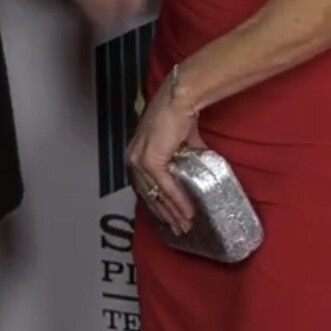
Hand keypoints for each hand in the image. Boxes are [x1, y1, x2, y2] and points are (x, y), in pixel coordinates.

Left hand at [126, 72, 203, 234]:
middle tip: (179, 229)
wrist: (179, 100)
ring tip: (186, 226)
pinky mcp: (150, 161)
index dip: (158, 203)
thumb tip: (198, 172)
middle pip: (149, 194)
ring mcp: (139, 160)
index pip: (144, 185)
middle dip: (165, 214)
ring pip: (156, 194)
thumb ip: (184, 159)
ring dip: (173, 212)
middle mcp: (133, 158)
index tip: (170, 217)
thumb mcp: (180, 143)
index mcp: (136, 153)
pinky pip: (165, 187)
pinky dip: (178, 201)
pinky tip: (188, 212)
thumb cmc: (179, 116)